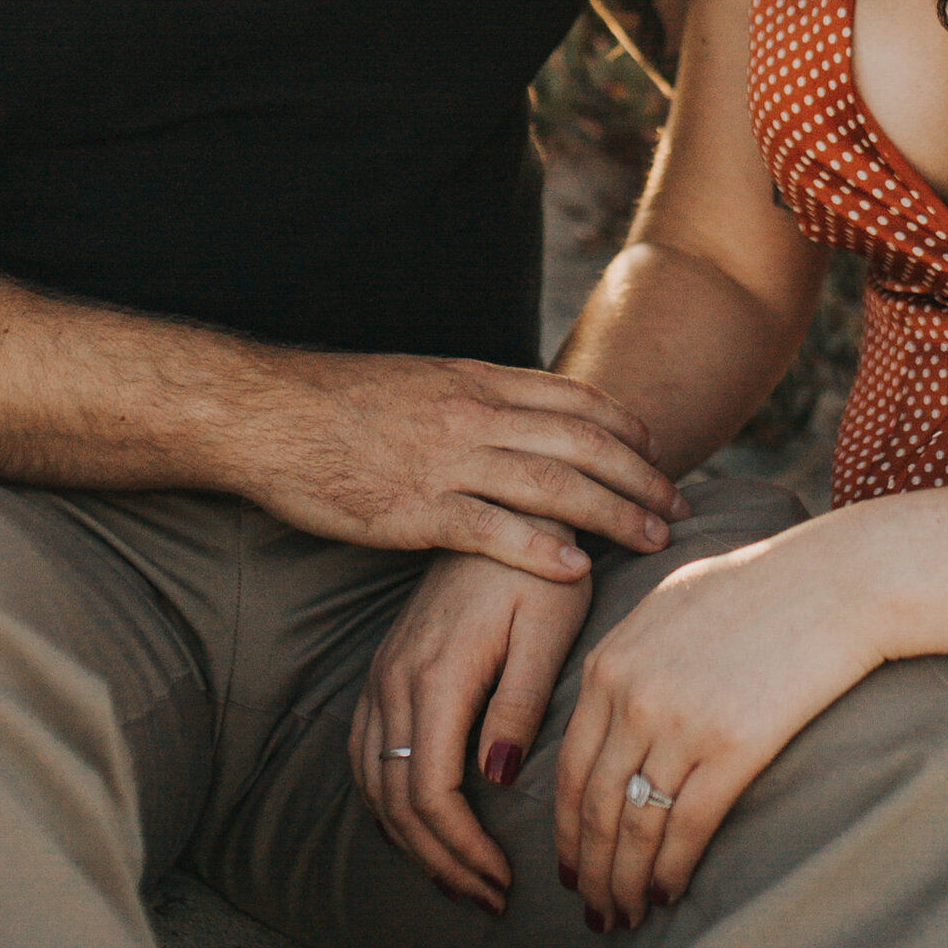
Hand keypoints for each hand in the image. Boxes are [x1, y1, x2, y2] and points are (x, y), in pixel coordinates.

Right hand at [231, 353, 687, 581]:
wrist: (269, 414)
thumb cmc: (338, 402)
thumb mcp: (421, 379)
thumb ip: (473, 395)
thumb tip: (518, 411)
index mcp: (475, 381)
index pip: (574, 400)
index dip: (625, 427)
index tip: (656, 452)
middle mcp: (473, 415)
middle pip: (582, 443)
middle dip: (640, 475)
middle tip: (678, 506)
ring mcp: (446, 461)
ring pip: (553, 484)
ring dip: (614, 512)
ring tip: (653, 539)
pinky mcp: (414, 509)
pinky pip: (490, 529)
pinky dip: (539, 548)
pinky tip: (576, 568)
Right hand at [350, 553, 594, 910]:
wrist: (503, 506)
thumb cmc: (540, 569)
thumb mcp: (547, 630)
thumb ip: (517, 704)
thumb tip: (491, 778)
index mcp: (438, 675)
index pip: (430, 790)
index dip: (461, 848)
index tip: (502, 881)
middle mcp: (397, 679)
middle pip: (398, 799)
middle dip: (440, 861)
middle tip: (487, 899)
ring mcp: (383, 674)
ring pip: (374, 781)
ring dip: (411, 840)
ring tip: (459, 878)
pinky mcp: (385, 669)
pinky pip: (367, 752)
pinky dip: (387, 802)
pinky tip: (420, 826)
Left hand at [555, 516, 883, 930]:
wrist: (833, 582)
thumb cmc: (760, 588)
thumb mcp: (669, 606)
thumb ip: (629, 659)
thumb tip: (610, 711)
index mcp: (609, 664)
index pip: (568, 766)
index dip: (565, 829)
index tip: (571, 866)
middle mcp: (632, 697)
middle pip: (593, 805)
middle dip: (590, 868)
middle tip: (594, 909)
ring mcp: (680, 723)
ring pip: (635, 825)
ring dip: (626, 880)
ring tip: (626, 913)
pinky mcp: (732, 746)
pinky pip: (687, 826)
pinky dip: (672, 869)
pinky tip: (668, 893)